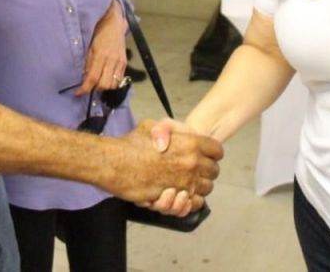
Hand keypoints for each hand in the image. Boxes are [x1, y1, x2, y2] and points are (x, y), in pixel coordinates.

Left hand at [77, 0, 127, 94]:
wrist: (114, 23)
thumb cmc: (98, 32)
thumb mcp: (89, 46)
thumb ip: (87, 63)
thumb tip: (83, 78)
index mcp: (100, 55)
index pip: (92, 78)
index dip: (85, 89)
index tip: (78, 93)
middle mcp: (111, 60)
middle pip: (104, 85)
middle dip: (95, 90)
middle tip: (88, 88)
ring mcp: (120, 62)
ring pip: (113, 84)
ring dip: (104, 87)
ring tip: (97, 85)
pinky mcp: (125, 62)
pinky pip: (119, 79)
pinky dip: (112, 83)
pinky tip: (106, 80)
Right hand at [106, 120, 221, 208]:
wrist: (113, 163)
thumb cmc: (130, 143)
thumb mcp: (150, 126)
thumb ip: (168, 129)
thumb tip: (177, 139)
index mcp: (190, 143)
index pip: (217, 150)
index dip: (212, 152)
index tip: (207, 154)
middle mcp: (191, 163)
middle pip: (214, 171)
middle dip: (208, 170)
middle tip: (197, 170)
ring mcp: (184, 182)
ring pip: (207, 188)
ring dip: (200, 186)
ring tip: (189, 183)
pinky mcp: (174, 198)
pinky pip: (194, 203)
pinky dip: (192, 201)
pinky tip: (183, 195)